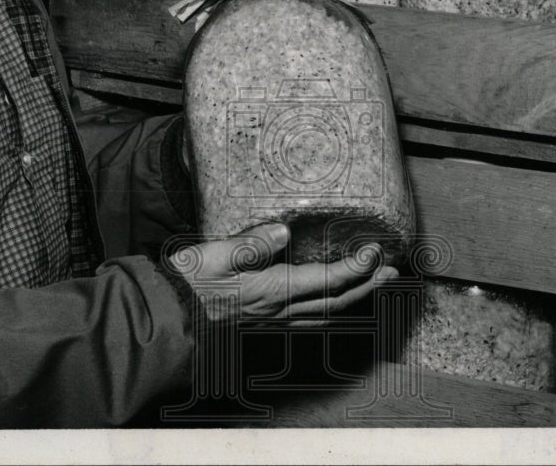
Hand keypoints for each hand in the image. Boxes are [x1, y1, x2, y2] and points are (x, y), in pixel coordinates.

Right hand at [167, 222, 398, 326]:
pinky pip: (308, 321)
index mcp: (270, 290)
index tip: (374, 250)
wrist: (166, 317)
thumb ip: (249, 244)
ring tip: (373, 284)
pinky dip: (330, 311)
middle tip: (390, 269)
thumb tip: (283, 232)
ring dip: (353, 299)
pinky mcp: (264, 324)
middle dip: (365, 285)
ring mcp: (272, 321)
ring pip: (325, 315)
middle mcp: (278, 310)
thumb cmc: (186, 283)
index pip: (325, 281)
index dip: (354, 267)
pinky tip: (332, 304)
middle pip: (334, 301)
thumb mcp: (213, 255)